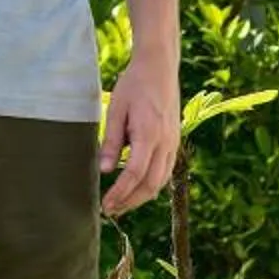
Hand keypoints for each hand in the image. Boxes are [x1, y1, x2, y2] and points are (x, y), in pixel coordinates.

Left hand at [98, 51, 177, 214]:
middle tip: (110, 211)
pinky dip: (152, 184)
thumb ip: (111, 142)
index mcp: (149, 135)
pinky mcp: (174, 141)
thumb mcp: (116, 110)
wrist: (159, 68)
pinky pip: (166, 171)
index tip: (105, 205)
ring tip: (121, 204)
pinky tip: (138, 188)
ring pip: (161, 180)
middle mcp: (165, 143)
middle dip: (130, 201)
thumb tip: (103, 171)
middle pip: (150, 184)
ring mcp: (173, 143)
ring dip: (141, 196)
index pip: (134, 174)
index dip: (120, 194)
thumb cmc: (133, 85)